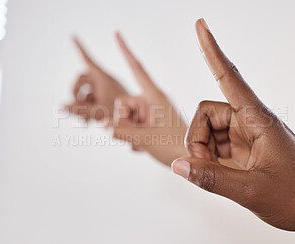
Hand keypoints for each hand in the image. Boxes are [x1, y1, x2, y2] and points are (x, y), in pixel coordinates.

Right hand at [66, 37, 126, 122]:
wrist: (148, 125)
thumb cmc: (128, 116)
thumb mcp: (100, 114)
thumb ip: (79, 111)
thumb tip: (61, 107)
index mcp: (107, 79)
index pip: (90, 61)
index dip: (80, 48)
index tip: (72, 36)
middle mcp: (108, 81)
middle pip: (84, 78)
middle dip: (75, 92)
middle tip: (73, 107)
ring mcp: (110, 89)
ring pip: (88, 90)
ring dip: (82, 104)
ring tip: (84, 121)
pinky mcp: (113, 97)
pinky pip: (95, 98)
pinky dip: (89, 108)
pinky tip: (89, 121)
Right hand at [112, 33, 187, 164]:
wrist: (192, 160)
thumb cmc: (176, 147)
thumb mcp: (146, 139)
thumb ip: (121, 130)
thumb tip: (102, 123)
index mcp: (155, 96)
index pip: (137, 70)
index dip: (125, 52)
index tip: (117, 33)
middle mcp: (153, 101)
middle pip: (123, 103)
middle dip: (124, 121)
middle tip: (137, 136)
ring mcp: (151, 112)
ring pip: (125, 117)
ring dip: (128, 131)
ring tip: (144, 143)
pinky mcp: (151, 122)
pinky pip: (131, 125)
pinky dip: (132, 136)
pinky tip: (144, 146)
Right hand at [171, 19, 294, 243]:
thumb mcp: (252, 191)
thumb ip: (211, 179)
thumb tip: (178, 165)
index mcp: (258, 120)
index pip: (230, 78)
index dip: (212, 52)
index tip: (200, 26)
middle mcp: (251, 122)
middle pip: (207, 113)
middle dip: (197, 139)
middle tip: (202, 166)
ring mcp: (248, 136)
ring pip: (209, 131)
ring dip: (203, 152)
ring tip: (215, 175)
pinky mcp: (245, 150)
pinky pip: (217, 146)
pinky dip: (210, 160)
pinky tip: (219, 175)